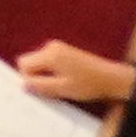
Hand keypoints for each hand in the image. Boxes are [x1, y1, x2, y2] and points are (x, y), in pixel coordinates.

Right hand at [10, 43, 135, 106]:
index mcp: (49, 55)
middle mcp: (51, 47)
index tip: (42, 88)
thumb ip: (40, 86)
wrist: (112, 78)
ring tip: (62, 84)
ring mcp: (58, 47)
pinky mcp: (65, 51)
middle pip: (30, 61)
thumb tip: (23, 85)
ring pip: (39, 62)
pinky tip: (66, 79)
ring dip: (45, 74)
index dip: (28, 78)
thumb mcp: (62, 89)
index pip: (23, 64)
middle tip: (52, 87)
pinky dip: (52, 71)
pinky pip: (48, 61)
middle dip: (36, 75)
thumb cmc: (89, 84)